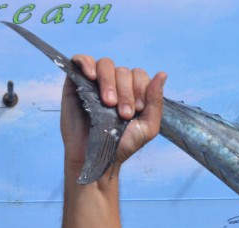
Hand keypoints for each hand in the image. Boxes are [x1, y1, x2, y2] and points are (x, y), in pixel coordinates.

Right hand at [60, 55, 165, 176]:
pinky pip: (80, 60)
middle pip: (123, 71)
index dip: (140, 89)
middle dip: (126, 92)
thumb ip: (155, 101)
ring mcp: (95, 82)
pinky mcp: (76, 82)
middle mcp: (115, 84)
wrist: (98, 156)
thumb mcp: (148, 127)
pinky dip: (86, 63)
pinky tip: (91, 76)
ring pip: (105, 64)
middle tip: (123, 114)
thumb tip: (162, 74)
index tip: (138, 110)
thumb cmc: (123, 145)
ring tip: (108, 103)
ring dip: (109, 82)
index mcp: (132, 92)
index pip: (139, 75)